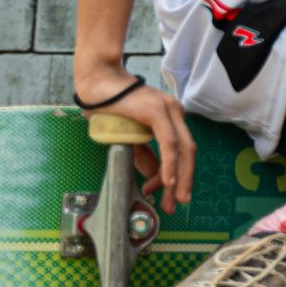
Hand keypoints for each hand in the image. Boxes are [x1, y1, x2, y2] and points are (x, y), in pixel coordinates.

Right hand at [77, 62, 195, 212]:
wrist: (96, 81)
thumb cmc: (110, 105)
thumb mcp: (130, 135)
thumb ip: (144, 153)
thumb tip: (153, 175)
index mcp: (172, 118)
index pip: (183, 152)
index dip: (179, 175)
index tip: (169, 195)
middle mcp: (175, 113)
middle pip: (189, 153)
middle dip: (184, 181)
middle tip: (177, 204)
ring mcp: (169, 110)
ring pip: (183, 149)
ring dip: (178, 177)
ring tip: (170, 199)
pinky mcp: (157, 111)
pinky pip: (169, 142)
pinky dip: (170, 163)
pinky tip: (167, 180)